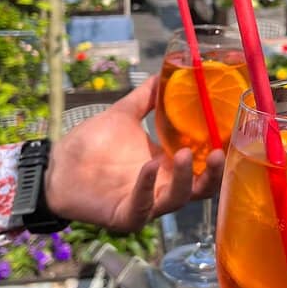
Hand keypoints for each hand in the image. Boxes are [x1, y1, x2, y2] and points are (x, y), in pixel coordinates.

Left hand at [43, 75, 223, 231]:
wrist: (57, 165)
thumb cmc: (93, 143)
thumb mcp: (124, 114)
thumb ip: (146, 97)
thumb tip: (164, 71)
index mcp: (168, 165)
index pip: (204, 166)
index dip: (219, 155)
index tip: (229, 135)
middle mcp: (163, 187)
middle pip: (201, 189)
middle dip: (212, 174)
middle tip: (217, 152)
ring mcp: (146, 203)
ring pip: (176, 199)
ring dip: (183, 178)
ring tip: (182, 154)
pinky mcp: (125, 216)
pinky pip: (141, 208)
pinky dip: (146, 187)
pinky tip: (147, 165)